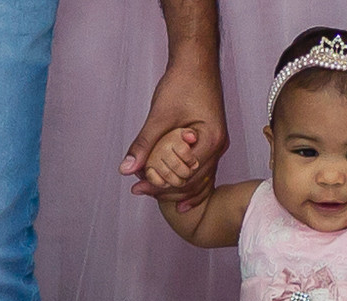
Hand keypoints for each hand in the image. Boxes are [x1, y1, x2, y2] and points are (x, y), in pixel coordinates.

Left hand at [121, 60, 227, 210]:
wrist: (196, 62)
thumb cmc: (182, 82)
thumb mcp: (159, 115)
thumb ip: (144, 144)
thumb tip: (127, 169)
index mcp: (210, 141)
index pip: (186, 177)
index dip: (162, 186)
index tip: (140, 187)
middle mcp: (218, 147)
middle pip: (193, 183)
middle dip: (166, 190)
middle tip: (140, 191)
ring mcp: (217, 146)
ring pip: (198, 180)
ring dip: (176, 188)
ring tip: (151, 192)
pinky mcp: (210, 143)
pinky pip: (200, 170)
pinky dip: (186, 181)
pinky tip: (174, 193)